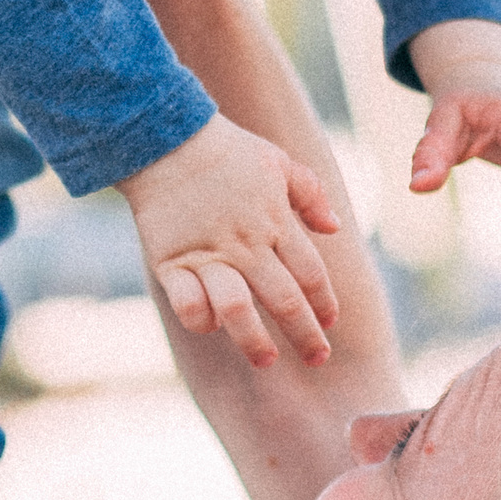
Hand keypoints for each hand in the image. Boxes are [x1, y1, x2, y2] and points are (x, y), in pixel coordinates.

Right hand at [121, 113, 343, 369]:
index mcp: (276, 221)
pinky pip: (189, 305)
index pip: (311, 273)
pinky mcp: (172, 262)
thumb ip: (311, 195)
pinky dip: (202, 321)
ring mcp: (209, 255)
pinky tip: (212, 324)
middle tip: (318, 358)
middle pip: (285, 300)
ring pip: (239, 310)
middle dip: (306, 336)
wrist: (166, 139)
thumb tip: (334, 228)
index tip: (330, 323)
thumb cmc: (227, 150)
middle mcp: (246, 243)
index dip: (324, 302)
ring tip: (267, 360)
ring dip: (256, 341)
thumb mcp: (278, 162)